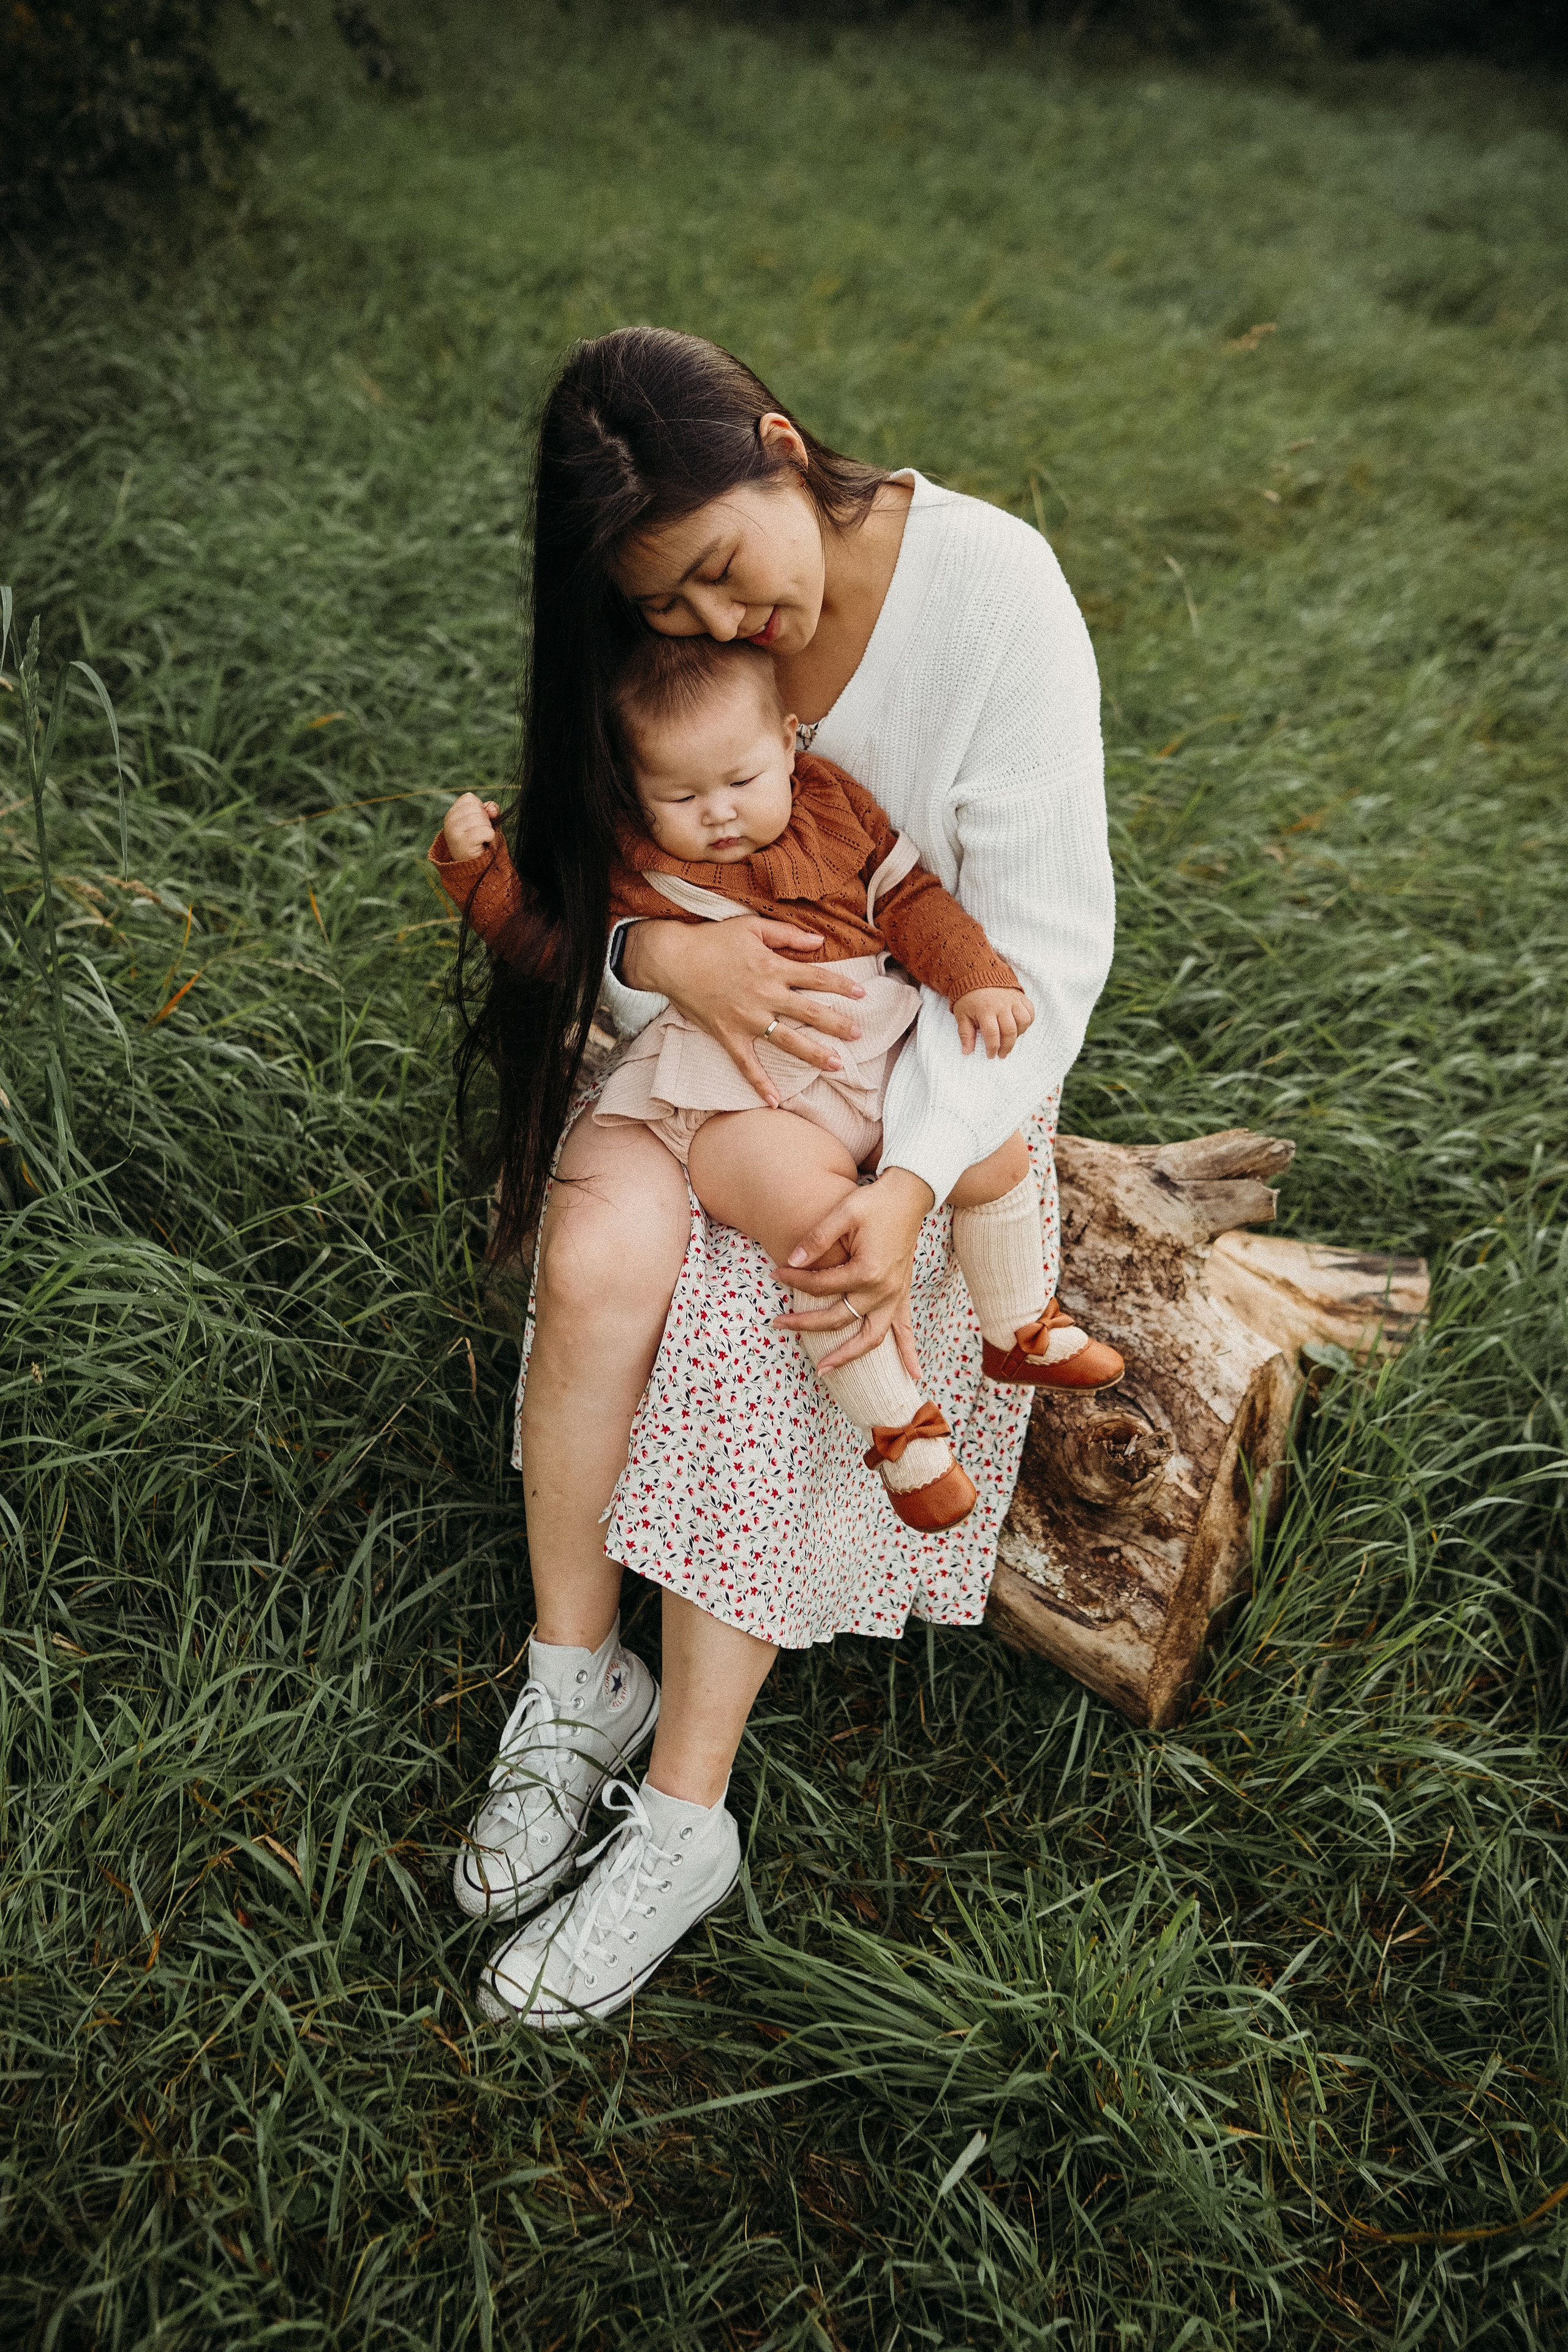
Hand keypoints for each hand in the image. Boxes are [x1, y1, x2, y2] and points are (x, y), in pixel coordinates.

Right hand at [443, 794, 499, 861]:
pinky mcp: (463, 842)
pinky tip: (483, 843)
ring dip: (487, 829)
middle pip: (477, 808)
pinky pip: (485, 831)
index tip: (477, 822)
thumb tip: (492, 810)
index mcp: (452, 813)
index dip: (479, 808)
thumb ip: (489, 809)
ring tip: (480, 839)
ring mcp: (454, 831)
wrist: (472, 866)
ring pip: (481, 819)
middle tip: (479, 833)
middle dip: (484, 820)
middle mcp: (449, 820)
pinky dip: (489, 836)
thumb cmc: (478, 841)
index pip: (470, 798)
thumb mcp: (483, 821)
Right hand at [622, 915, 868, 1109]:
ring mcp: (747, 1019)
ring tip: (835, 1065)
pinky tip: (776, 1102)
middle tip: (858, 1035)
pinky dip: (760, 1084)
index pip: (816, 978)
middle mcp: (764, 996)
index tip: (862, 994)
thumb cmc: (711, 939)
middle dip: (836, 1024)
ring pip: (787, 1040)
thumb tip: (819, 942)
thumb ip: (788, 935)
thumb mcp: (751, 927)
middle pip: (809, 1012)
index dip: (841, 986)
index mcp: (773, 967)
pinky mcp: (729, 1035)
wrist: (672, 959)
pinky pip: (747, 1064)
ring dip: (813, 1054)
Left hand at [771, 1166, 934, 1371]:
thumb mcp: (844, 1212)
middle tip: (778, 1323)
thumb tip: (790, 1261)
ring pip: (871, 1337)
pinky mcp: (902, 1293)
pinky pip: (906, 1329)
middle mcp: (883, 1290)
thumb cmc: (876, 1201)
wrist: (910, 1194)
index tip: (775, 1272)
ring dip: (848, 1356)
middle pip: (838, 1319)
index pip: (821, 1286)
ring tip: (824, 1369)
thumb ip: (817, 1238)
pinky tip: (913, 1376)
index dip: (795, 1280)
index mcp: (867, 1271)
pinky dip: (908, 1353)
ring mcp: (895, 1295)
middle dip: (805, 1324)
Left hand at [953, 986, 1033, 1058]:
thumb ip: (965, 1033)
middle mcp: (1001, 1005)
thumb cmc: (968, 996)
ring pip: (1024, 1021)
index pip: (993, 1034)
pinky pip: (1030, 1011)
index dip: (993, 1048)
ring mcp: (1012, 1000)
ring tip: (1010, 1039)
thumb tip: (967, 1051)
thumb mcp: (961, 1014)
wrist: (977, 973)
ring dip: (1019, 1034)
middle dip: (1007, 1046)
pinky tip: (1019, 1027)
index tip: (990, 1055)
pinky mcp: (1020, 996)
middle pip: (1010, 1030)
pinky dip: (1028, 1021)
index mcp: (985, 1010)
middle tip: (1002, 1054)